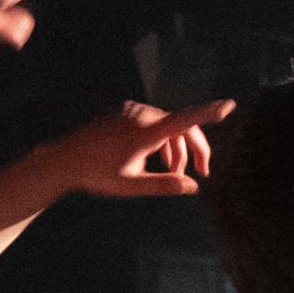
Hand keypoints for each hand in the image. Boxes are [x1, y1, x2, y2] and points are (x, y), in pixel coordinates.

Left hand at [39, 99, 232, 198]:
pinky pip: (152, 123)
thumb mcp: (132, 186)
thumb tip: (192, 186)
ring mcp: (131, 112)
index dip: (208, 113)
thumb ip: (164, 185)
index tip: (228, 105)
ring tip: (175, 173)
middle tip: (203, 172)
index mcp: (145, 133)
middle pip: (180, 126)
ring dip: (176, 148)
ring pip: (166, 126)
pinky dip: (161, 140)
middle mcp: (141, 116)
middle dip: (195, 148)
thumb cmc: (97, 175)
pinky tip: (157, 159)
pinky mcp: (124, 112)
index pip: (184, 121)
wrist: (64, 160)